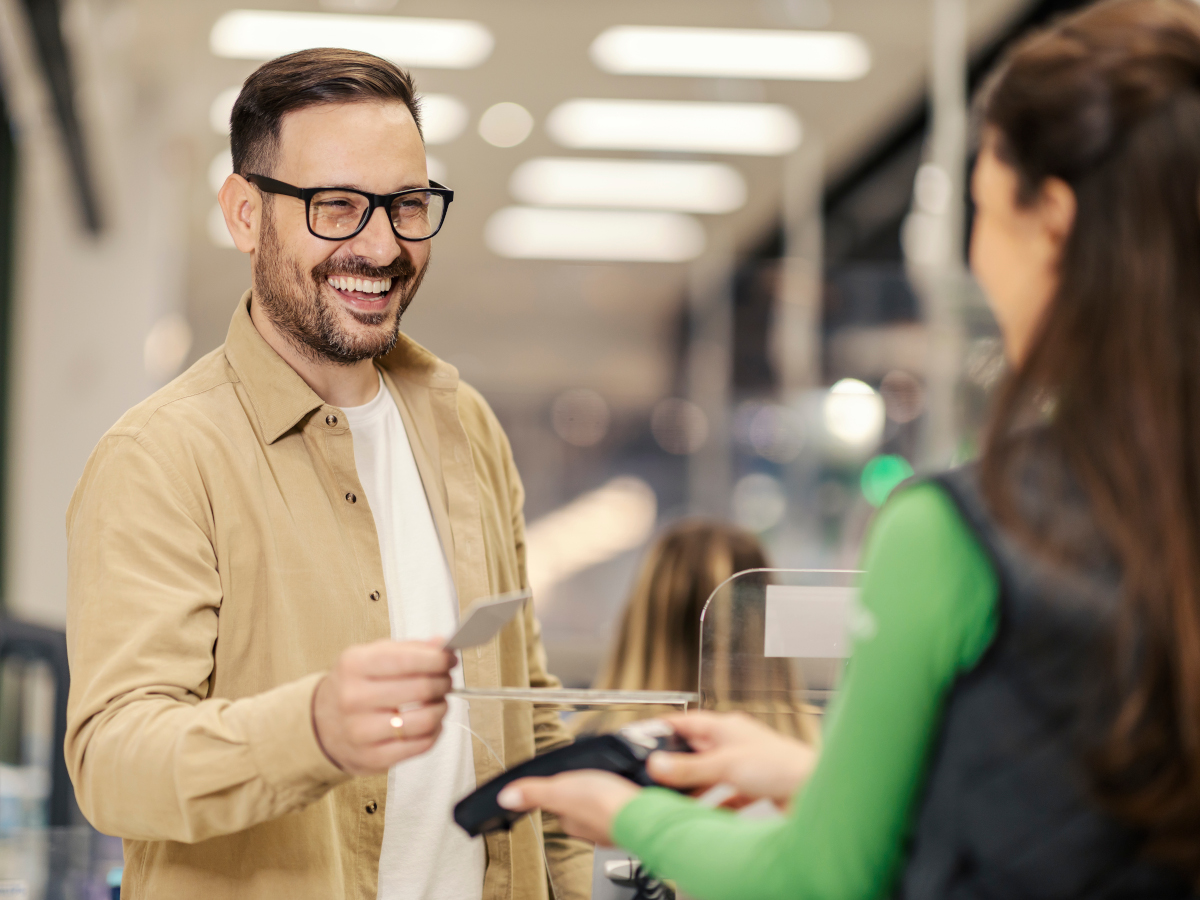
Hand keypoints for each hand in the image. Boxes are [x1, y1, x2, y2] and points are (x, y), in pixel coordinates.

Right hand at [312, 638, 454, 774]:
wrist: (321, 724)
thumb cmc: (355, 686)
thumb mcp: (371, 656)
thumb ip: (408, 649)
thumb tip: (442, 644)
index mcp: (354, 665)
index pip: (407, 660)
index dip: (437, 659)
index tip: (449, 659)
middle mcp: (354, 698)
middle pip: (421, 689)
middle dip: (443, 682)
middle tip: (446, 680)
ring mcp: (361, 731)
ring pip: (425, 720)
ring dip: (442, 708)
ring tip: (440, 701)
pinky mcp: (373, 757)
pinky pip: (421, 745)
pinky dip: (436, 731)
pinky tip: (431, 722)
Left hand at [497, 771, 640, 845]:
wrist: (644, 811)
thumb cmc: (604, 805)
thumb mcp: (560, 790)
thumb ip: (534, 793)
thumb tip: (505, 798)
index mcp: (571, 820)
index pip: (559, 802)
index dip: (562, 786)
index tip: (567, 777)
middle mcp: (591, 826)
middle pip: (582, 803)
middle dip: (586, 788)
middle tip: (592, 774)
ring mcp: (613, 822)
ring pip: (603, 803)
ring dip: (606, 791)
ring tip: (610, 778)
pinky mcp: (633, 815)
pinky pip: (623, 803)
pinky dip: (624, 795)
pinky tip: (627, 787)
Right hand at [647, 712, 815, 805]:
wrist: (816, 790)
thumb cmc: (781, 765)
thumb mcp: (724, 766)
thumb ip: (688, 769)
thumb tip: (656, 764)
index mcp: (726, 728)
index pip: (687, 722)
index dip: (664, 727)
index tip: (643, 736)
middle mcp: (736, 744)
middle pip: (697, 751)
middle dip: (677, 764)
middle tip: (655, 775)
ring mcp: (746, 766)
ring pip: (711, 776)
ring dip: (695, 788)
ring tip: (676, 799)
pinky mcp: (756, 788)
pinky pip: (728, 797)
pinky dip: (716, 807)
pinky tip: (707, 817)